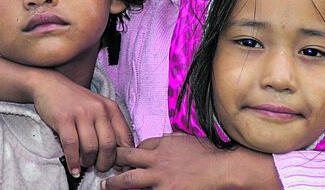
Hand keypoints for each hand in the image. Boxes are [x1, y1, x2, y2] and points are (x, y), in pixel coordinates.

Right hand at [31, 70, 132, 176]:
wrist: (51, 85)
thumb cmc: (76, 102)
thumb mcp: (98, 108)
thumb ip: (109, 127)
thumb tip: (119, 156)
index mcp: (111, 108)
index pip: (125, 137)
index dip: (124, 156)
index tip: (120, 167)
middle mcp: (99, 109)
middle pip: (108, 145)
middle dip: (105, 162)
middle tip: (100, 168)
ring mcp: (81, 113)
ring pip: (90, 147)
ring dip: (88, 162)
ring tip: (85, 164)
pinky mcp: (64, 119)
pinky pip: (71, 146)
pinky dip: (73, 162)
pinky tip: (74, 169)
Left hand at [103, 133, 281, 189]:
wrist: (221, 167)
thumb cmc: (208, 153)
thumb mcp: (186, 139)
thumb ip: (172, 140)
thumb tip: (165, 140)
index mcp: (163, 144)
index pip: (140, 146)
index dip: (131, 151)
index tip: (124, 156)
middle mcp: (157, 159)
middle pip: (127, 158)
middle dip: (114, 160)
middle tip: (104, 164)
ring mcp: (159, 177)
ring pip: (129, 179)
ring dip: (115, 182)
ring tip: (105, 186)